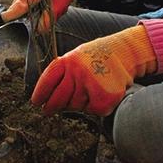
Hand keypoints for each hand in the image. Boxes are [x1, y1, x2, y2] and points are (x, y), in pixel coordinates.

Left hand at [31, 25, 156, 115]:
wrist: (125, 52)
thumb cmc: (98, 56)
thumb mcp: (76, 57)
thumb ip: (63, 73)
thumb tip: (49, 97)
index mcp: (68, 60)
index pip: (48, 80)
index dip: (40, 93)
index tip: (36, 102)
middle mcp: (77, 71)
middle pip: (58, 99)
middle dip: (51, 107)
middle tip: (48, 110)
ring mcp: (90, 84)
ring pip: (75, 106)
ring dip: (78, 103)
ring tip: (88, 90)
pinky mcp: (103, 97)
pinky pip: (91, 111)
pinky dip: (95, 107)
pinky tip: (100, 94)